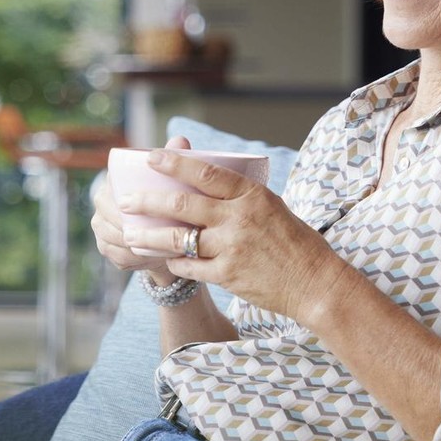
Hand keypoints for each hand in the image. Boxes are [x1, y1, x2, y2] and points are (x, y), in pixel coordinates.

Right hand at [90, 136, 191, 280]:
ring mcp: (100, 226)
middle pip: (112, 215)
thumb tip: (181, 139)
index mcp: (114, 180)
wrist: (166, 236)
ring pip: (115, 237)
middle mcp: (102, 201)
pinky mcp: (105, 248)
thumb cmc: (170, 203)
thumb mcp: (175, 182)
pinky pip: (117, 255)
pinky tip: (149, 258)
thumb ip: (177, 159)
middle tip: (163, 231)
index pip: (114, 188)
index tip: (154, 209)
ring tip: (159, 245)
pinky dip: (133, 258)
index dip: (131, 200)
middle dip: (135, 225)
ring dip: (135, 243)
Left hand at [115, 147, 351, 323]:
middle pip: (182, 204)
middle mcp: (239, 218)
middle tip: (125, 199)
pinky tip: (165, 259)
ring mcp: (232, 248)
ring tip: (130, 232)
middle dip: (148, 201)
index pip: (206, 173)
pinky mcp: (228, 275)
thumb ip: (241, 198)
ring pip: (178, 238)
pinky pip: (190, 266)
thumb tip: (206, 185)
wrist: (316, 283)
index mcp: (252, 195)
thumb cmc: (298, 243)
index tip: (151, 157)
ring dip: (150, 235)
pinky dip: (174, 261)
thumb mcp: (272, 207)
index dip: (175, 164)